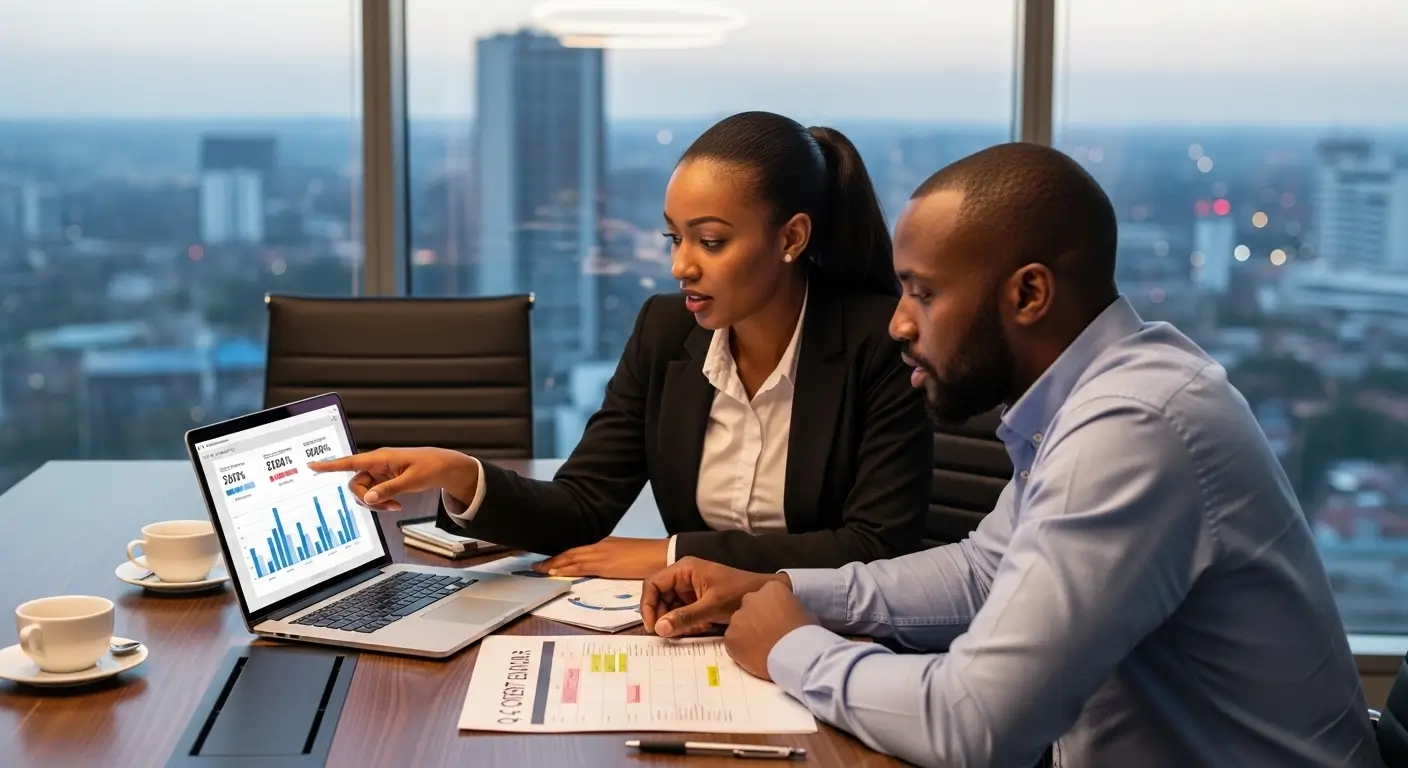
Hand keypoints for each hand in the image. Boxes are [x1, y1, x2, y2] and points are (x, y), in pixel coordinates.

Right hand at [308, 447, 477, 512]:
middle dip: (367, 499)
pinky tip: (396, 504)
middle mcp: (377, 464)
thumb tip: (368, 498)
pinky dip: (382, 501)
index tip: (311, 466)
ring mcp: (380, 472)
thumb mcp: (410, 481)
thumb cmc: (430, 467)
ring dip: (376, 502)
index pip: (350, 461)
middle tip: (387, 506)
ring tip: (395, 506)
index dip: (330, 465)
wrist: (445, 467)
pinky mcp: (385, 480)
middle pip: (356, 484)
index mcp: (381, 458)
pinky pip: (374, 493)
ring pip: (365, 491)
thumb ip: (388, 490)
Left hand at [533, 537, 667, 578]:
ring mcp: (602, 553)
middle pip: (570, 551)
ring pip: (572, 557)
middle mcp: (600, 545)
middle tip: (535, 565)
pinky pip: (581, 566)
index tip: (547, 559)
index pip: (577, 548)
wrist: (663, 554)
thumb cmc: (648, 557)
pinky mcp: (606, 564)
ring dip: (554, 564)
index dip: (561, 554)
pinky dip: (566, 568)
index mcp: (605, 543)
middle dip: (552, 559)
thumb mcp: (625, 555)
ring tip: (539, 569)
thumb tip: (602, 567)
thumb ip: (611, 559)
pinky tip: (555, 571)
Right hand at [641, 556, 789, 637]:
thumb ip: (684, 617)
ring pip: (669, 608)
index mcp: (684, 569)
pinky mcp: (696, 601)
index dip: (648, 605)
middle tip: (668, 635)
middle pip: (659, 597)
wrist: (764, 595)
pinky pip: (681, 613)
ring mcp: (689, 589)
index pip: (653, 584)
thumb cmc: (739, 593)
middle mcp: (683, 577)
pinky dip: (685, 624)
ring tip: (687, 631)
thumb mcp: (711, 606)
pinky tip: (698, 628)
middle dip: (662, 616)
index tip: (652, 627)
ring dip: (674, 622)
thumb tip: (659, 629)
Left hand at [724, 580, 818, 680]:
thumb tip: (789, 616)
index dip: (771, 608)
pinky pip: (732, 641)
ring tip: (761, 646)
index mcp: (771, 588)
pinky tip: (754, 655)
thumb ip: (789, 609)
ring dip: (747, 632)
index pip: (767, 594)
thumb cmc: (806, 636)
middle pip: (750, 606)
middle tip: (767, 632)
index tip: (777, 619)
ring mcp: (738, 618)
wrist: (797, 657)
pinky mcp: (730, 638)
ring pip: (739, 624)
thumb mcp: (805, 613)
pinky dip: (740, 647)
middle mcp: (751, 599)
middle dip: (756, 617)